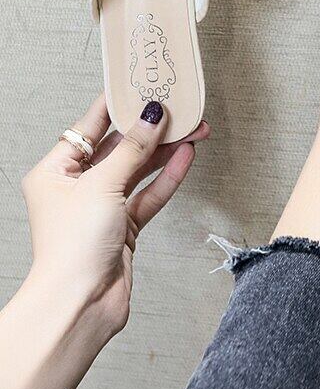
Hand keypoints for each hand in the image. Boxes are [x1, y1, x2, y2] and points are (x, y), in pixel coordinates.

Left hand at [0, 94, 207, 388]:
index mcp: (56, 171)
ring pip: (141, 168)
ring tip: (194, 129)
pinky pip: (151, 192)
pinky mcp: (126, 225)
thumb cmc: (72, 248)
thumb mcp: (103, 185)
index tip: (140, 84)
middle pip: (121, 146)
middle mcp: (79, 186)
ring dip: (167, 150)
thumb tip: (151, 114)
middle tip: (179, 108)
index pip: (91, 126)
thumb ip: (133, 148)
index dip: (117, 104)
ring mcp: (104, 206)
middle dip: (151, 128)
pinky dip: (170, 175)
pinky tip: (187, 156)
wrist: (81, 304)